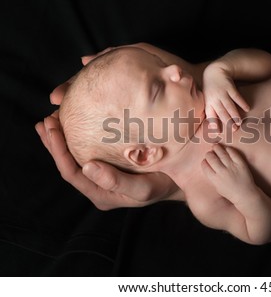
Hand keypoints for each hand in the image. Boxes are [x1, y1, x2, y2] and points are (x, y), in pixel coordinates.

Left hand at [36, 115, 177, 209]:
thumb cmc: (164, 186)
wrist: (182, 181)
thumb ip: (115, 182)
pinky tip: (77, 120)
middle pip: (68, 163)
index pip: (70, 172)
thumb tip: (86, 167)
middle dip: (54, 142)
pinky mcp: (113, 161)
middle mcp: (99, 184)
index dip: (57, 151)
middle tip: (46, 120)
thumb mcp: (142, 189)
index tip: (50, 128)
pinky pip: (91, 147)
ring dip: (63, 137)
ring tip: (52, 118)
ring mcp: (105, 173)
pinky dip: (81, 134)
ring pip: (76, 155)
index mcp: (101, 193)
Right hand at [201, 144, 255, 201]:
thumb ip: (212, 177)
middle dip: (209, 154)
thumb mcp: (217, 187)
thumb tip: (208, 165)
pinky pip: (232, 153)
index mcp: (215, 179)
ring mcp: (232, 167)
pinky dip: (228, 149)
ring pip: (221, 153)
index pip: (205, 166)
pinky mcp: (240, 164)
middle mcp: (222, 172)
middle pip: (211, 158)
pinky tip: (225, 149)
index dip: (204, 161)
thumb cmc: (230, 192)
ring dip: (216, 148)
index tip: (205, 160)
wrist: (245, 194)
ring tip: (215, 146)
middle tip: (210, 153)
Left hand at [202, 63, 249, 131]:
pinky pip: (236, 96)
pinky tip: (247, 109)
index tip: (219, 132)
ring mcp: (222, 92)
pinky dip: (242, 103)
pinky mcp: (229, 87)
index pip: (210, 115)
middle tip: (235, 130)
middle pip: (221, 112)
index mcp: (208, 103)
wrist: (214, 72)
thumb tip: (214, 129)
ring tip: (240, 122)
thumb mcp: (208, 100)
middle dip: (228, 121)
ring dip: (235, 114)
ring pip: (229, 105)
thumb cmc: (211, 90)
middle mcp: (214, 98)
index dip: (214, 123)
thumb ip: (211, 113)